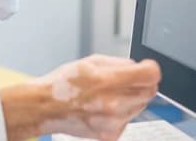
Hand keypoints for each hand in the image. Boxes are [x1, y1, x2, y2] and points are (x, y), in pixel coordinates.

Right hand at [34, 54, 160, 140]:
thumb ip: (116, 63)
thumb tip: (135, 67)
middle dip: (141, 83)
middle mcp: (113, 104)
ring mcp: (113, 122)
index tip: (147, 68)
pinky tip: (102, 108)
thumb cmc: (62, 84)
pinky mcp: (111, 134)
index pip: (149, 75)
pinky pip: (128, 120)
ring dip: (131, 98)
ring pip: (140, 106)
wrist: (45, 108)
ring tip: (107, 95)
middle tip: (124, 80)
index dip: (150, 69)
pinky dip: (121, 113)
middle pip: (149, 91)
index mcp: (106, 80)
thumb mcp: (88, 62)